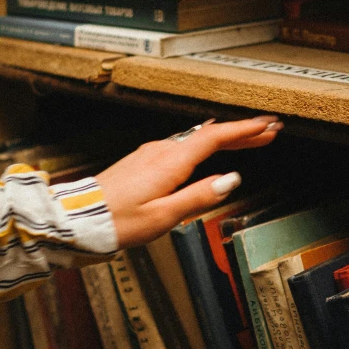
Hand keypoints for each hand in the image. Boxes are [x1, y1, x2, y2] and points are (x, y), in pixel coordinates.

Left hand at [96, 115, 282, 247]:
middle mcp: (161, 151)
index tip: (268, 127)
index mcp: (171, 162)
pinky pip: (183, 145)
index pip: (216, 138)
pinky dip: (204, 144)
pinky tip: (209, 147)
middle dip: (242, 132)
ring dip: (225, 138)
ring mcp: (151, 153)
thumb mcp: (164, 216)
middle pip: (209, 135)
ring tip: (249, 139)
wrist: (79, 218)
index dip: (245, 131)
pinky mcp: (143, 160)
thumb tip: (231, 179)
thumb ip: (199, 196)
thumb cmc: (118, 221)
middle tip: (269, 131)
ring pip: (197, 139)